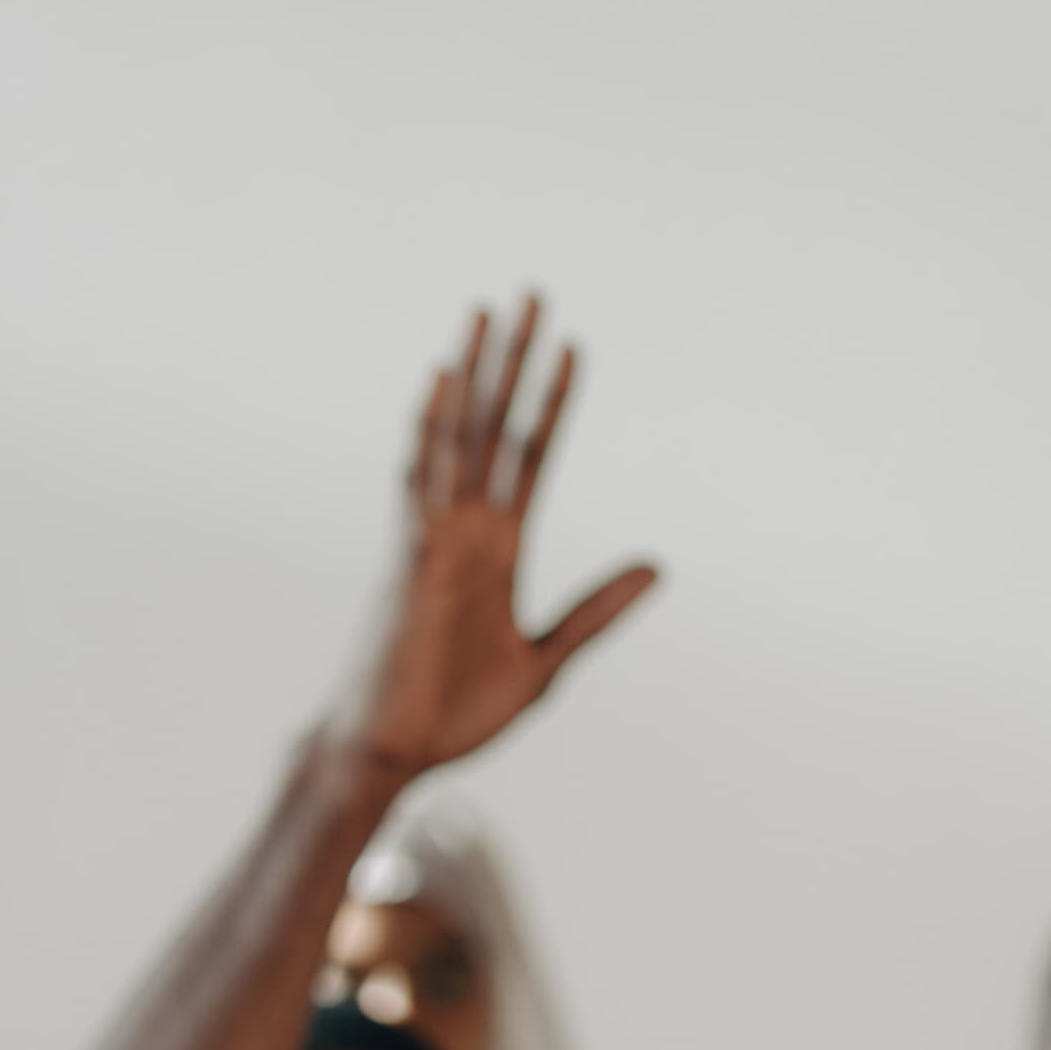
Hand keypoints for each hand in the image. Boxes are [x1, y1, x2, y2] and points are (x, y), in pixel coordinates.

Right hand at [317, 295, 656, 788]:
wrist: (391, 754)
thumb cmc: (454, 715)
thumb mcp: (544, 661)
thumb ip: (596, 610)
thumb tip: (659, 565)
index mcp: (496, 551)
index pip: (530, 458)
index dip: (552, 402)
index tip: (572, 348)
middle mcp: (463, 531)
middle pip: (493, 428)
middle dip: (512, 362)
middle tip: (529, 294)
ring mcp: (433, 539)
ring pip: (457, 438)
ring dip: (474, 373)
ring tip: (486, 312)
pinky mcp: (411, 559)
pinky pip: (422, 481)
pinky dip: (434, 428)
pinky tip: (444, 379)